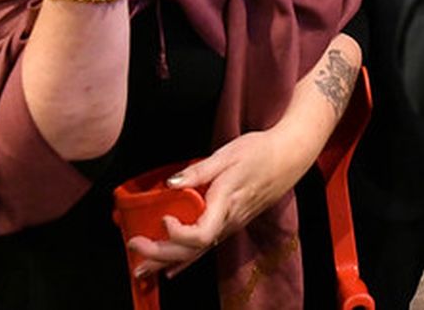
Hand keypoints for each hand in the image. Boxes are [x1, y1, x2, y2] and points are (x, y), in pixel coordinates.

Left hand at [127, 129, 304, 279]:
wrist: (289, 155)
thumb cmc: (260, 152)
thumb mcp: (227, 154)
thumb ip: (198, 171)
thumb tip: (170, 183)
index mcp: (227, 201)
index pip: (202, 234)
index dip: (179, 234)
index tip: (164, 218)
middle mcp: (229, 220)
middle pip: (194, 249)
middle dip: (161, 253)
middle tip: (134, 246)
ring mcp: (232, 225)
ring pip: (198, 252)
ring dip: (168, 261)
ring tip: (142, 270)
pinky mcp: (232, 224)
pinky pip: (206, 247)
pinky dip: (186, 259)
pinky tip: (170, 270)